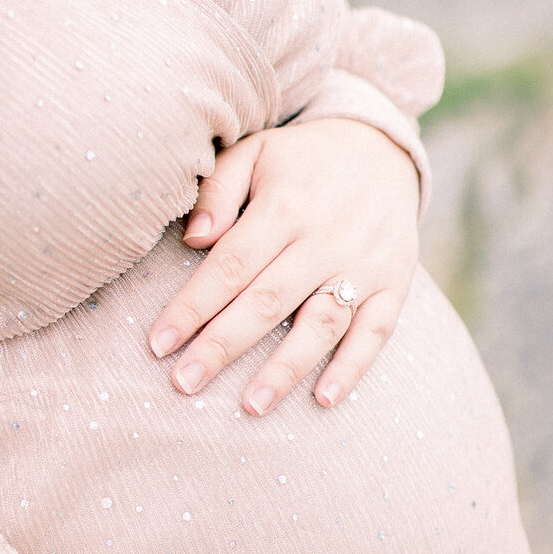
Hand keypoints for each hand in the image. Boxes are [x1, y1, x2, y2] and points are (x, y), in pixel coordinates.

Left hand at [148, 118, 418, 413]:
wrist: (384, 148)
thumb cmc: (301, 160)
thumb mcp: (256, 153)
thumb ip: (219, 189)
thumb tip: (195, 238)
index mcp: (285, 206)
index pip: (230, 266)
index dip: (192, 307)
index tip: (158, 344)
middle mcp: (325, 238)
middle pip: (267, 301)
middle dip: (222, 346)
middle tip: (184, 384)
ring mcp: (363, 264)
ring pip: (322, 323)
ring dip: (286, 368)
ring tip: (250, 406)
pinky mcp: (394, 282)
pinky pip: (376, 330)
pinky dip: (354, 366)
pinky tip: (325, 399)